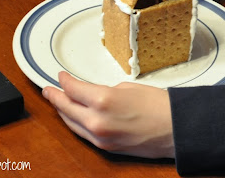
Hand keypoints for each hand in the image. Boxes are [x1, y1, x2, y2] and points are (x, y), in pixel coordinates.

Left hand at [42, 71, 174, 158]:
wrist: (175, 129)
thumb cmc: (159, 106)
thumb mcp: (126, 88)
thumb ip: (103, 91)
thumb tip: (91, 95)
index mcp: (102, 101)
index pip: (72, 89)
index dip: (64, 81)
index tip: (61, 76)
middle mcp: (97, 121)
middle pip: (66, 107)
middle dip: (55, 97)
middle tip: (49, 90)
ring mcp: (100, 137)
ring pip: (71, 123)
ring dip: (63, 111)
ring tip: (57, 102)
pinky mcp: (105, 147)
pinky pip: (82, 133)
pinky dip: (75, 123)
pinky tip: (73, 117)